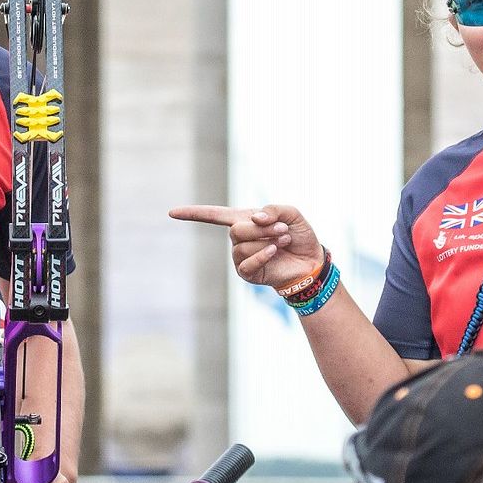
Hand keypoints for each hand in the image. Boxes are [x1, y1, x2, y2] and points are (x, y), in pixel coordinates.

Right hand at [169, 204, 322, 291]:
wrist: (311, 261)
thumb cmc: (299, 236)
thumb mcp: (291, 214)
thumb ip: (272, 209)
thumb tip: (253, 218)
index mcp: (244, 220)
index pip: (213, 215)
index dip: (192, 213)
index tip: (171, 212)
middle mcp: (238, 238)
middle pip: (236, 229)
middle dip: (262, 228)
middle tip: (283, 229)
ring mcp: (241, 256)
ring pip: (242, 245)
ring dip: (267, 240)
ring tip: (284, 240)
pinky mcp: (247, 273)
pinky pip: (246, 263)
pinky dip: (262, 255)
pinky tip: (274, 252)